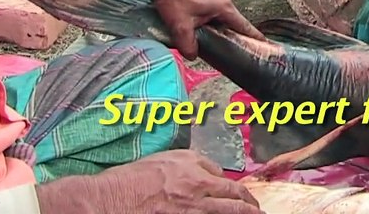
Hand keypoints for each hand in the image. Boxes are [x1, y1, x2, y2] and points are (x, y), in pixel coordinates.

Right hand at [37, 150, 263, 213]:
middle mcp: (196, 186)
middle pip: (233, 196)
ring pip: (227, 212)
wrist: (110, 199)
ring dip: (245, 213)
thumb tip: (209, 173)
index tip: (240, 193)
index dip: (233, 187)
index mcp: (192, 167)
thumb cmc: (131, 179)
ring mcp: (191, 208)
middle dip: (249, 204)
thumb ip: (189, 165)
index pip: (223, 177)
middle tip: (258, 209)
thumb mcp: (163, 160)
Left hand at [152, 0, 265, 58]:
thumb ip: (188, 46)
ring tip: (190, 16)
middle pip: (227, 15)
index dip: (253, 34)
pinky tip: (186, 3)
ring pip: (216, 4)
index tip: (263, 40)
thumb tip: (192, 56)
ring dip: (207, 12)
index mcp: (223, 5)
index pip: (242, 24)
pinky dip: (201, 1)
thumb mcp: (180, 27)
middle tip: (206, 32)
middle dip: (218, 25)